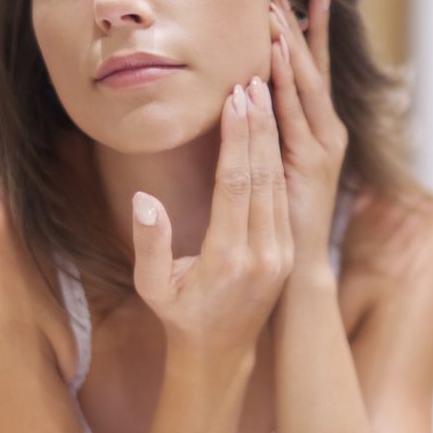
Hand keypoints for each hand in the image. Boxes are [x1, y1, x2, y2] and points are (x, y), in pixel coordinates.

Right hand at [130, 80, 293, 359]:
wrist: (220, 353)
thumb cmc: (179, 315)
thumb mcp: (152, 287)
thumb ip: (150, 244)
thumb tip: (144, 199)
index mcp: (228, 258)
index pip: (236, 184)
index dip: (237, 138)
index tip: (236, 99)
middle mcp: (263, 253)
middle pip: (262, 175)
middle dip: (259, 124)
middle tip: (254, 79)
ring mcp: (281, 252)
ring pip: (278, 182)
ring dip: (272, 136)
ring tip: (264, 93)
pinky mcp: (288, 250)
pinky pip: (283, 196)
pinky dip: (278, 159)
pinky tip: (271, 130)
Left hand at [267, 0, 347, 278]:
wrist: (293, 278)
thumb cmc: (281, 224)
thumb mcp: (271, 176)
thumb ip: (266, 143)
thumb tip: (246, 106)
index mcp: (317, 135)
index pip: (310, 76)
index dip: (306, 37)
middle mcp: (326, 136)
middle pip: (313, 72)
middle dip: (302, 29)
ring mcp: (323, 150)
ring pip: (306, 86)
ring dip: (292, 46)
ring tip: (278, 8)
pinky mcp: (311, 165)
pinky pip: (295, 115)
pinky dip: (286, 82)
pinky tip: (273, 54)